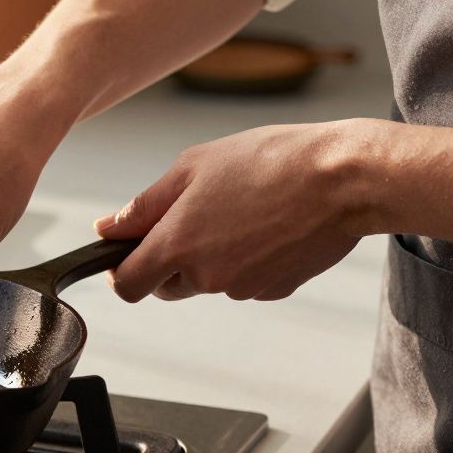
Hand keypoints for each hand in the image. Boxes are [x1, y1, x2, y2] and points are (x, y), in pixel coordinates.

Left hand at [96, 119, 379, 301]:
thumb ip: (143, 205)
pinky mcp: (274, 290)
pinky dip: (246, 261)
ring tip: (240, 211)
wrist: (346, 178)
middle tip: (195, 217)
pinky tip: (267, 226)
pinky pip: (244, 282)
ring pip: (208, 282)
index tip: (126, 256)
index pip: (128, 286)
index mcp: (177, 245)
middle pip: (166, 287)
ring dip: (210, 257)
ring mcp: (242, 288)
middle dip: (168, 261)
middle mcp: (206, 276)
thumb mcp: (193, 167)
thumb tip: (107, 228)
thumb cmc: (270, 162)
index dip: (122, 272)